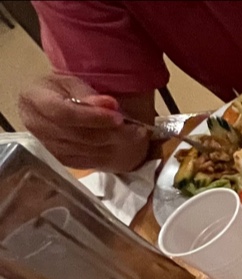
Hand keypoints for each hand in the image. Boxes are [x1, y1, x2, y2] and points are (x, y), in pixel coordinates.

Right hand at [17, 75, 148, 170]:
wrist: (49, 107)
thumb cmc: (59, 90)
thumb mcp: (70, 83)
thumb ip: (87, 95)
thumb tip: (110, 105)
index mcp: (33, 100)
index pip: (64, 114)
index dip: (93, 117)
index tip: (118, 117)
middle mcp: (36, 127)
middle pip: (80, 136)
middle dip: (112, 133)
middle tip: (137, 129)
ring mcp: (48, 148)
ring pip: (88, 151)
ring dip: (116, 145)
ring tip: (135, 134)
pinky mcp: (62, 162)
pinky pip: (90, 161)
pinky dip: (110, 153)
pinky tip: (123, 144)